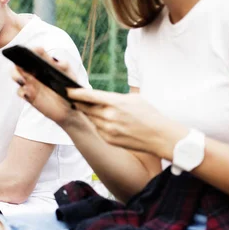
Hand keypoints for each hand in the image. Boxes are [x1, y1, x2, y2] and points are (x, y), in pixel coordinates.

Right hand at [12, 48, 88, 127]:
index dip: (31, 50)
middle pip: (19, 63)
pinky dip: (22, 92)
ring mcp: (30, 83)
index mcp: (43, 63)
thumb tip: (58, 62)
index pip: (34, 53)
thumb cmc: (70, 88)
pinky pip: (20, 92)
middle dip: (17, 62)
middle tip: (20, 65)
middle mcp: (34, 72)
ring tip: (23, 79)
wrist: (70, 107)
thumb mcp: (70, 75)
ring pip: (16, 76)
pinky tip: (28, 93)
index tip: (30, 51)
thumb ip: (65, 66)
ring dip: (16, 76)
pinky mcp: (29, 96)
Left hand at [67, 88, 186, 157]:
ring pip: (90, 119)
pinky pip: (97, 129)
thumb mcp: (133, 99)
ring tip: (87, 108)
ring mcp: (108, 129)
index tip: (68, 90)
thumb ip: (115, 97)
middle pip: (86, 108)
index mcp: (115, 102)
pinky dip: (97, 124)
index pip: (90, 96)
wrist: (160, 136)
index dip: (76, 93)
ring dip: (88, 114)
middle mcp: (109, 116)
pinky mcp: (109, 139)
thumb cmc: (149, 114)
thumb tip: (100, 97)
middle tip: (73, 98)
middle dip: (80, 103)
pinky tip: (101, 121)